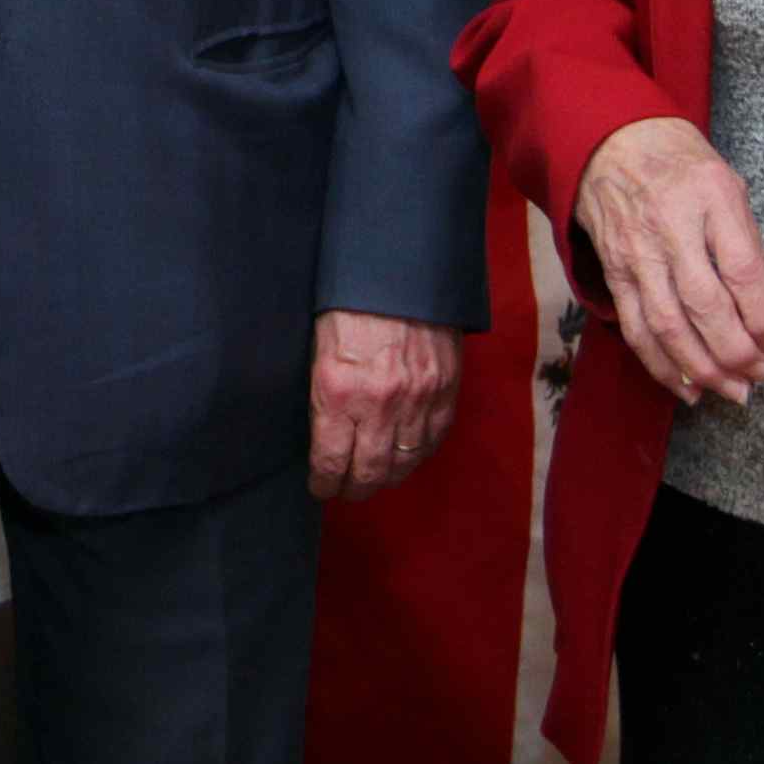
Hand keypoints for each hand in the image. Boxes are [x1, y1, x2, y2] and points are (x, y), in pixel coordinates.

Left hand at [309, 311, 458, 499]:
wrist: (401, 271)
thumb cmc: (349, 304)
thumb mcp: (318, 350)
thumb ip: (323, 396)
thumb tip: (321, 437)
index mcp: (338, 389)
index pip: (330, 460)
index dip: (323, 483)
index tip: (320, 488)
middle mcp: (379, 402)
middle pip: (368, 472)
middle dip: (353, 489)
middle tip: (345, 492)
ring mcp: (417, 399)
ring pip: (404, 463)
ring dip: (386, 478)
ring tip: (373, 481)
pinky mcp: (445, 392)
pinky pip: (432, 441)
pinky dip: (417, 456)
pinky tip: (404, 458)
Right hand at [577, 117, 763, 406]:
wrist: (612, 144)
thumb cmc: (678, 165)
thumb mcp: (728, 188)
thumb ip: (746, 245)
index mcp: (710, 199)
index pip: (742, 272)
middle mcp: (671, 229)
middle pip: (704, 306)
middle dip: (737, 352)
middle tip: (761, 375)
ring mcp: (637, 254)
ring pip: (667, 326)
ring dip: (702, 367)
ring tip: (731, 390)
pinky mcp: (615, 274)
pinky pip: (636, 328)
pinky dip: (661, 364)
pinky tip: (686, 385)